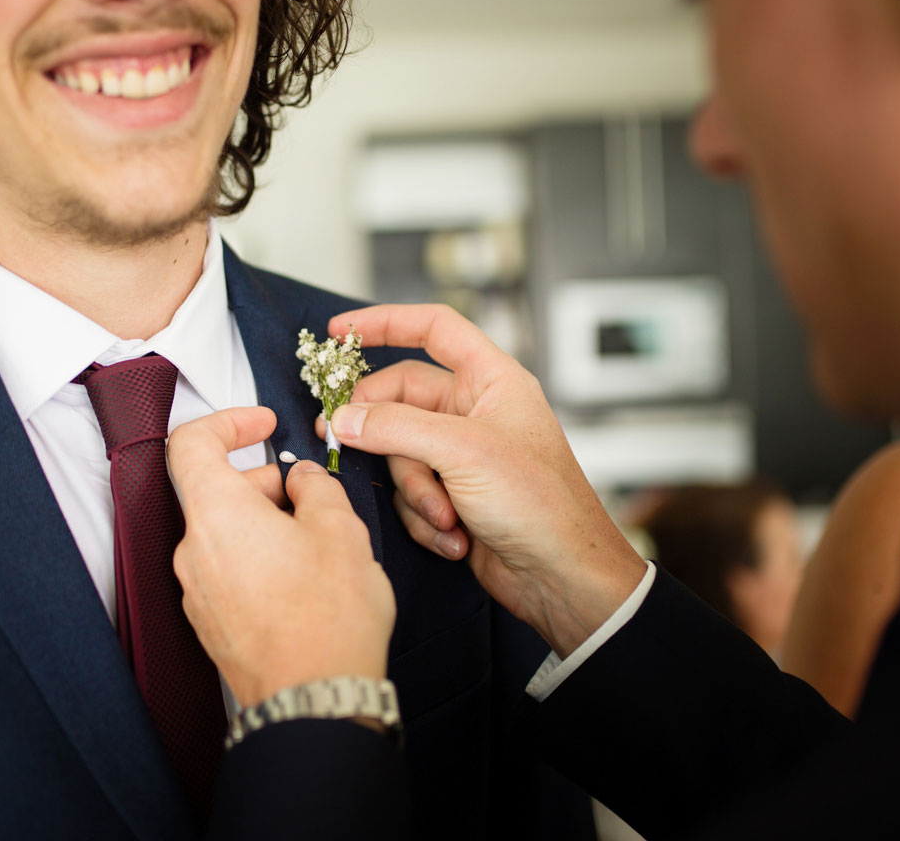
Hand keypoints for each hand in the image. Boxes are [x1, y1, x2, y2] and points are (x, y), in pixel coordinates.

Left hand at [168, 407, 395, 707]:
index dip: (228, 421)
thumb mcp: (340, 531)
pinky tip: (302, 577)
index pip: (191, 443)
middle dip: (263, 482)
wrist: (313, 700)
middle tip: (310, 496)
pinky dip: (258, 557)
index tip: (261, 423)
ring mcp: (197, 590)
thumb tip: (304, 481)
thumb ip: (317, 488)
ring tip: (316, 542)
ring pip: (223, 532)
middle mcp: (194, 550)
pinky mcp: (209, 622)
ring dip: (264, 522)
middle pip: (214, 491)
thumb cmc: (326, 620)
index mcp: (217, 514)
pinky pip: (227, 570)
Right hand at [320, 304, 645, 656]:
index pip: (433, 328)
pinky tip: (454, 539)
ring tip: (446, 515)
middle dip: (384, 436)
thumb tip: (343, 418)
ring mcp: (462, 455)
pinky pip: (412, 492)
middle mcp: (476, 411)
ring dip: (416, 491)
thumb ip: (394, 427)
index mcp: (492, 380)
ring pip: (400, 453)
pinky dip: (425, 518)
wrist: (562, 576)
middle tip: (345, 442)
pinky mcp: (454, 495)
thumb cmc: (540, 503)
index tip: (337, 331)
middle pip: (400, 400)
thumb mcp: (462, 452)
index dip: (384, 322)